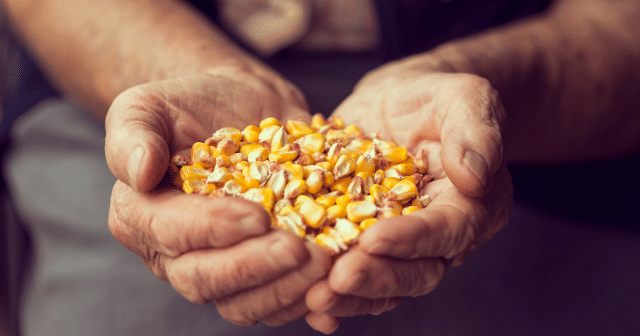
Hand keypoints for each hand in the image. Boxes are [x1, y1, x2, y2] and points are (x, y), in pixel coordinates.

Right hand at [105, 71, 331, 325]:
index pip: (171, 235)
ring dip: (285, 290)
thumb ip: (134, 132)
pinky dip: (305, 296)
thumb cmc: (189, 103)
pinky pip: (277, 300)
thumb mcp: (149, 104)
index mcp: (142, 216)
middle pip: (206, 280)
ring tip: (326, 265)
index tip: (258, 216)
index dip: (213, 230)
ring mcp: (220, 266)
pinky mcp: (259, 270)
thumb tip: (139, 172)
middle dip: (254, 268)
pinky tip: (334, 284)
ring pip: (243, 303)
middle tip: (299, 250)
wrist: (237, 106)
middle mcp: (175, 253)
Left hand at [304, 62, 512, 332]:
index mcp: (473, 206)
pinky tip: (306, 304)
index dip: (412, 240)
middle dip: (376, 278)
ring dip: (349, 295)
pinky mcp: (363, 239)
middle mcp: (439, 236)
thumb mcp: (464, 98)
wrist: (401, 99)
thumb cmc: (437, 96)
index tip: (374, 239)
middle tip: (337, 279)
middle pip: (415, 271)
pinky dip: (333, 291)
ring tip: (314, 297)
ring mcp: (400, 243)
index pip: (447, 231)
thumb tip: (475, 176)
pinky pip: (351, 272)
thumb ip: (475, 133)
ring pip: (382, 283)